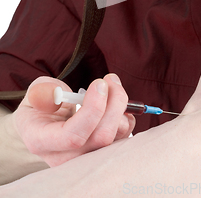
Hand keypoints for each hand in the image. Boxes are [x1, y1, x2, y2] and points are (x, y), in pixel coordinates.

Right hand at [11, 74, 134, 166]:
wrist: (45, 121)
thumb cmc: (41, 104)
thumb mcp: (37, 92)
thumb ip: (44, 91)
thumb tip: (58, 94)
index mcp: (41, 141)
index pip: (73, 136)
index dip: (92, 109)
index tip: (99, 83)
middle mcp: (63, 158)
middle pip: (100, 139)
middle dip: (113, 104)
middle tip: (111, 79)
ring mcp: (83, 159)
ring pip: (114, 138)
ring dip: (121, 107)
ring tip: (112, 86)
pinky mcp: (100, 154)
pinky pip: (122, 138)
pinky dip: (125, 117)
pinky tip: (115, 103)